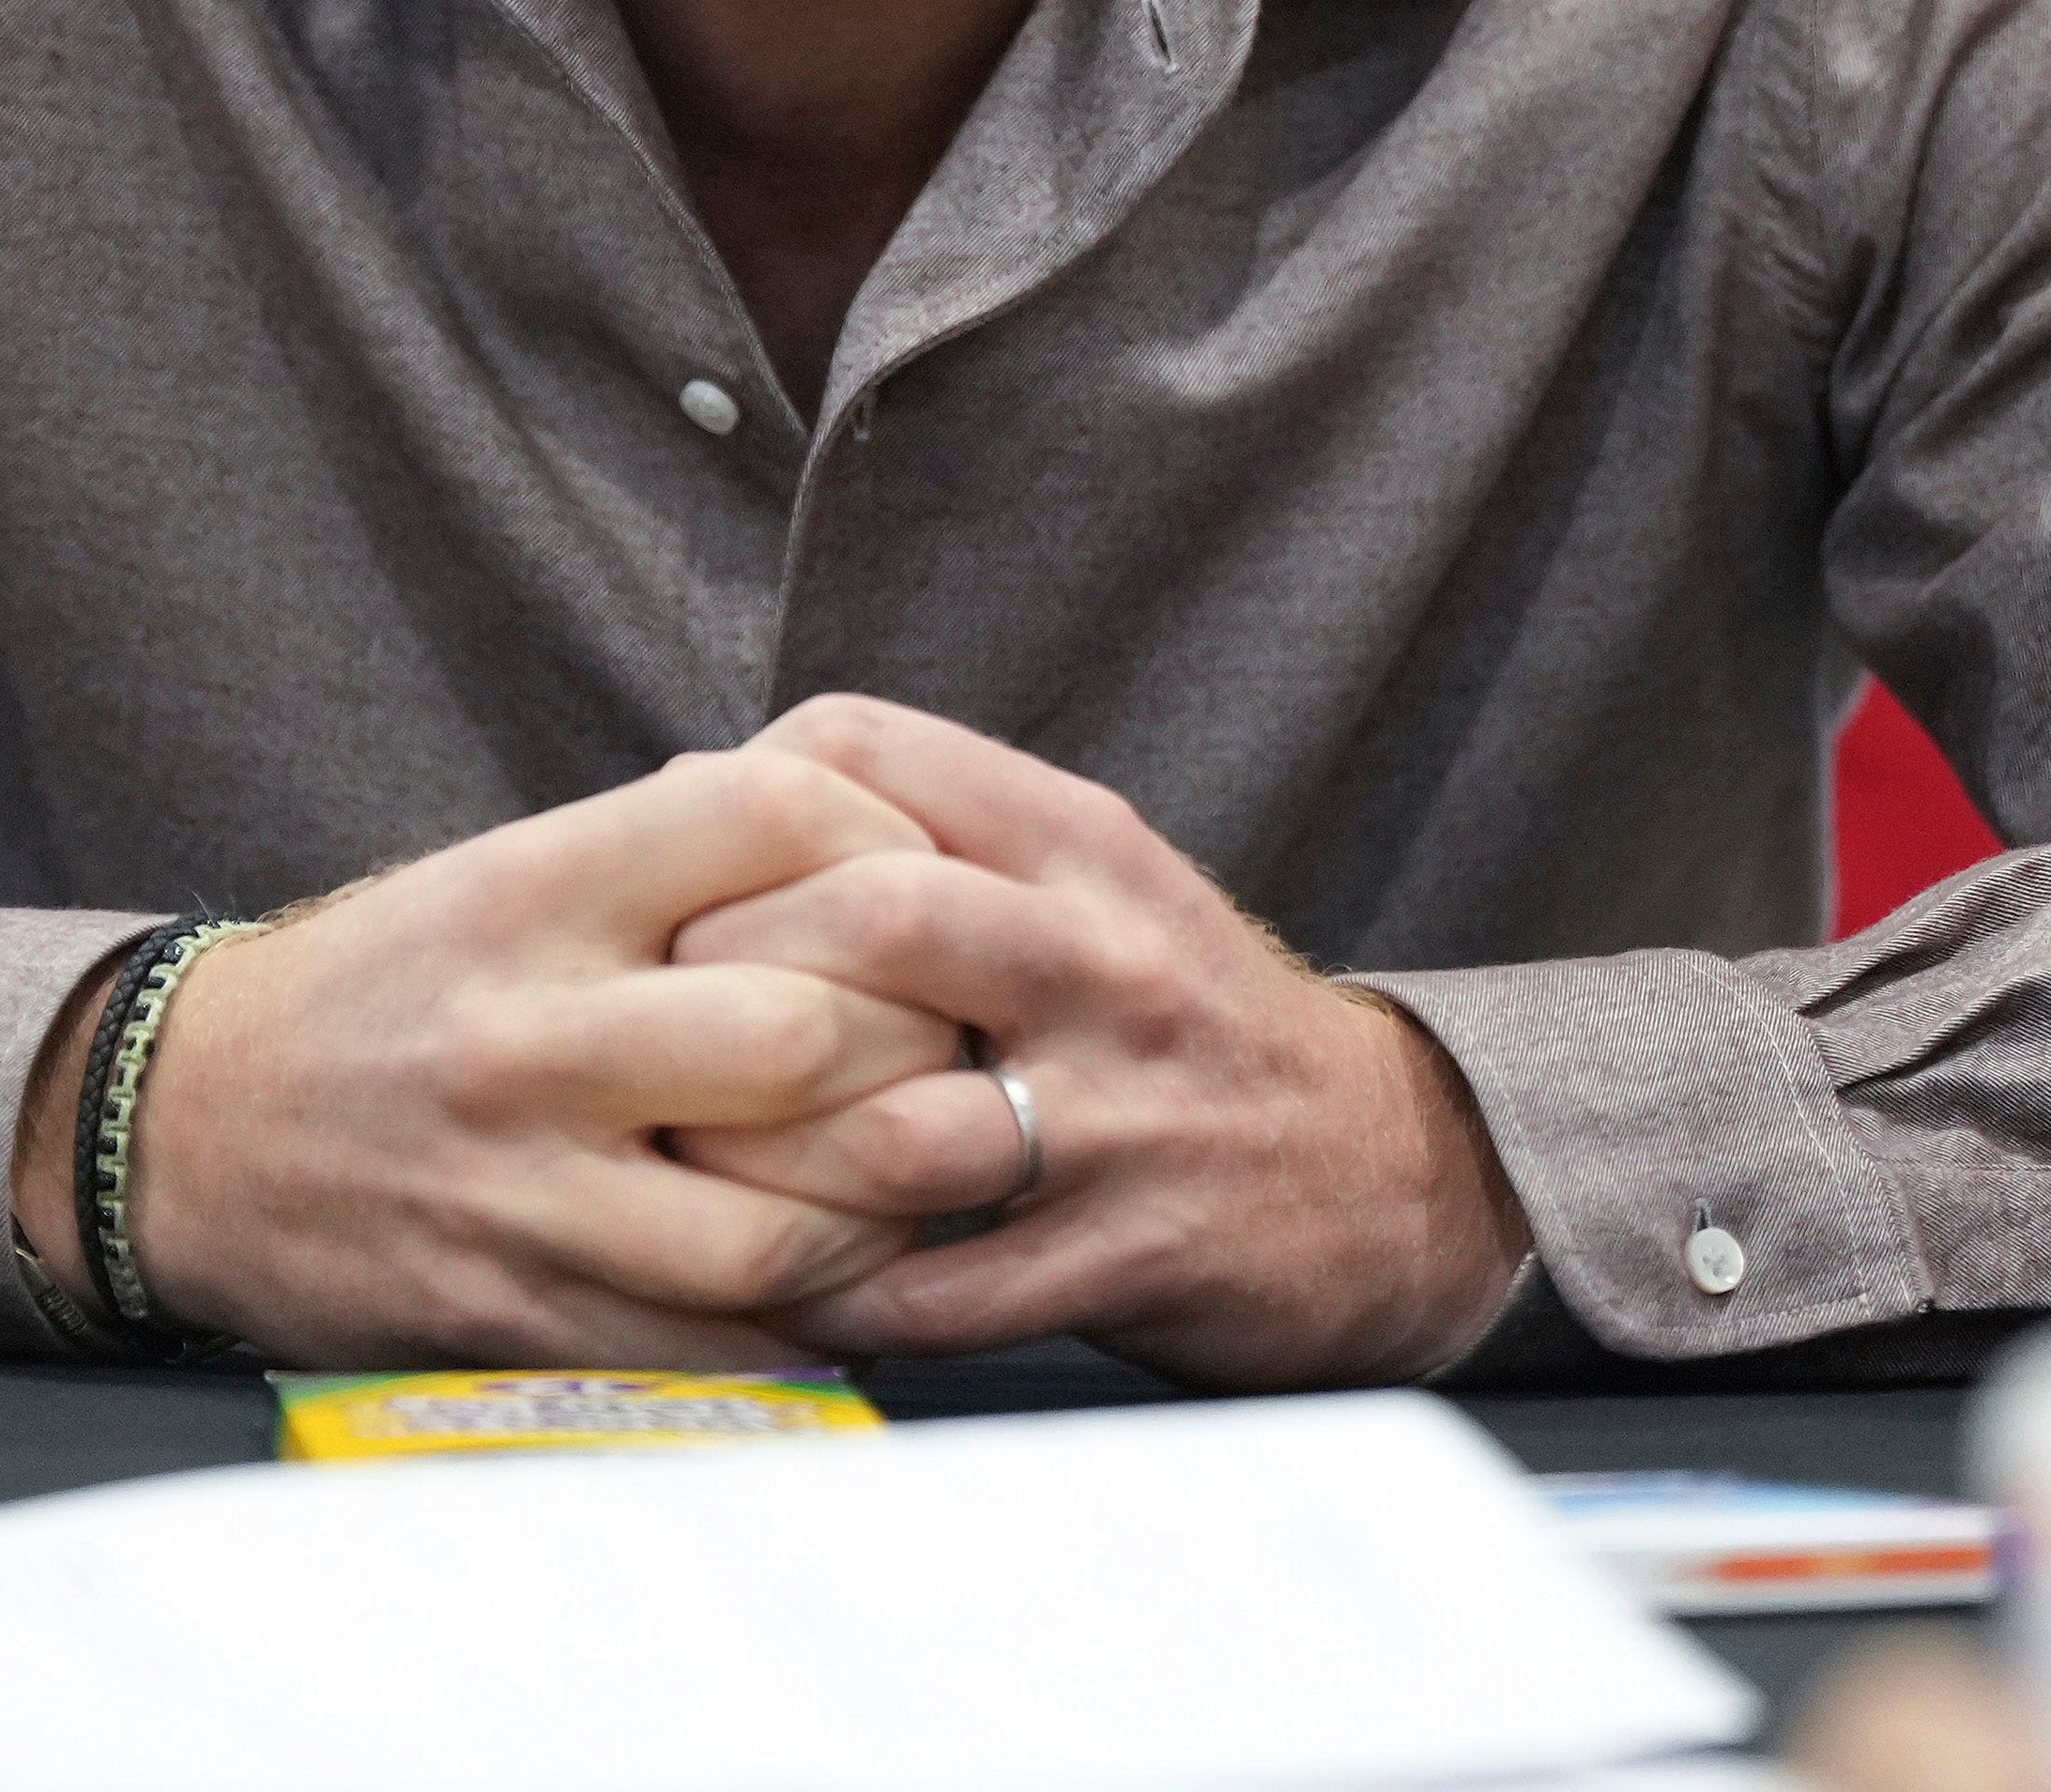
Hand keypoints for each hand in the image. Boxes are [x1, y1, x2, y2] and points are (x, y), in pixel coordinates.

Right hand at [50, 747, 967, 1366]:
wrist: (185, 1129)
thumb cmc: (390, 989)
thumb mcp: (508, 874)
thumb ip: (677, 857)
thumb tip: (884, 842)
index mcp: (529, 890)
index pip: (767, 815)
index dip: (886, 843)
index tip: (919, 882)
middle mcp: (525, 1036)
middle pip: (804, 1036)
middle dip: (915, 1046)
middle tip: (954, 1048)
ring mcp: (521, 1195)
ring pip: (781, 1227)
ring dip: (884, 1211)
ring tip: (914, 1177)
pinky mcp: (519, 1322)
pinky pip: (720, 1348)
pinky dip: (811, 1317)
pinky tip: (841, 1272)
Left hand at [658, 695, 1529, 1387]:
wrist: (1396, 1172)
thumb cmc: (1184, 1020)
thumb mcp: (1091, 879)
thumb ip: (934, 835)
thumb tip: (708, 789)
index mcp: (1079, 842)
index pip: (870, 750)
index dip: (738, 798)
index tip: (674, 870)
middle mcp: (1104, 959)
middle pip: (877, 920)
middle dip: (734, 971)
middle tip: (655, 1025)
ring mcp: (1125, 1116)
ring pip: (900, 1130)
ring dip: (770, 1160)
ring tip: (694, 1169)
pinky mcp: (1135, 1256)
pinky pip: (950, 1294)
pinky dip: (846, 1300)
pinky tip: (782, 1287)